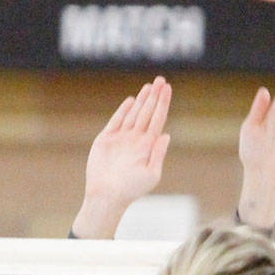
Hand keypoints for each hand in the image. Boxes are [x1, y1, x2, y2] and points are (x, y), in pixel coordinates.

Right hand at [71, 77, 170, 238]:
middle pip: (148, 112)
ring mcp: (122, 138)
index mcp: (148, 146)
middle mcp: (136, 139)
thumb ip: (158, 154)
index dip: (163, 103)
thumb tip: (166, 135)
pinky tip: (131, 100)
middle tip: (161, 80)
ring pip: (134, 114)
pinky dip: (123, 110)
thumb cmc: (131, 189)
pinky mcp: (106, 139)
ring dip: (142, 100)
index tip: (168, 89)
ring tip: (149, 86)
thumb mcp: (151, 174)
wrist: (107, 195)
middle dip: (154, 96)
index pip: (158, 119)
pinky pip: (116, 121)